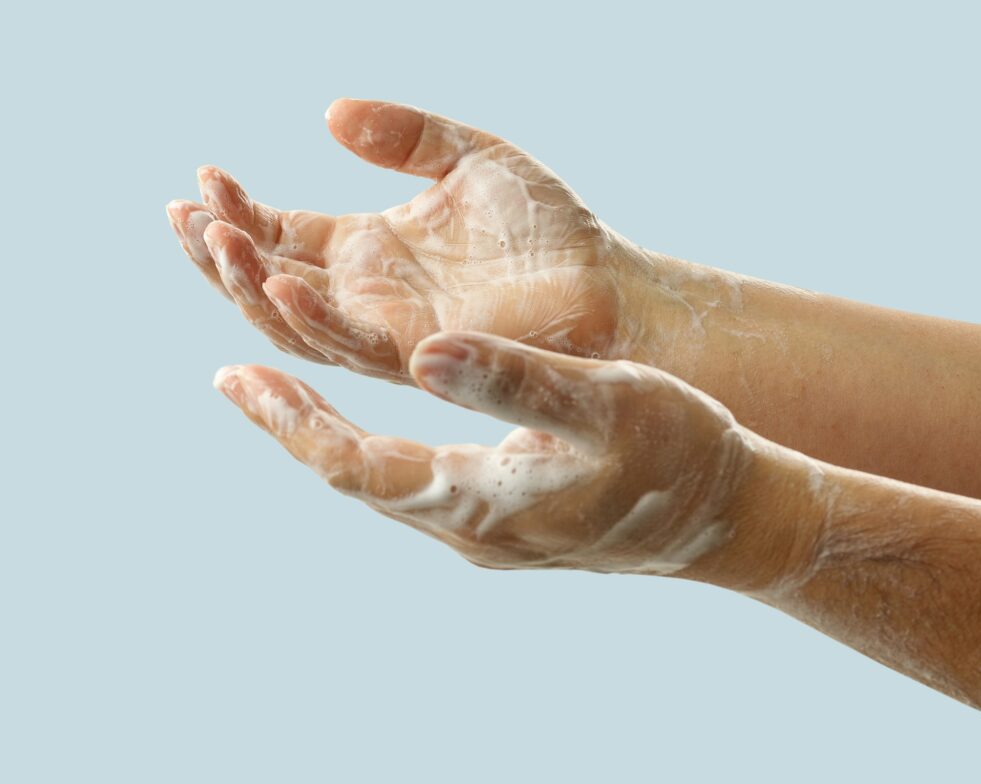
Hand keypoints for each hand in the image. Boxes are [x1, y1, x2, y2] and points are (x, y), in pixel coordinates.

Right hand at [167, 98, 656, 382]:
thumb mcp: (470, 156)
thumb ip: (405, 134)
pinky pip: (352, 345)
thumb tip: (330, 113)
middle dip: (218, 254)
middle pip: (269, 282)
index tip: (203, 177)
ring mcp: (389, 330)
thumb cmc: (548, 228)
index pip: (282, 234)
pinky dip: (312, 318)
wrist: (608, 287)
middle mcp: (367, 295)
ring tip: (213, 239)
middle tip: (179, 213)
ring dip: (249, 285)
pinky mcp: (421, 357)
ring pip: (295, 321)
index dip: (238, 212)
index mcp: (369, 249)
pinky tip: (283, 282)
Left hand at [213, 332, 755, 575]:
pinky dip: (373, 448)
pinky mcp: (503, 523)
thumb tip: (425, 353)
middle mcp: (466, 529)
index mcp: (478, 501)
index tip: (239, 375)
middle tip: (239, 377)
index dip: (291, 421)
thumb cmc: (674, 454)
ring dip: (328, 437)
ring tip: (283, 391)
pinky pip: (412, 485)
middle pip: (352, 479)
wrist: (723, 516)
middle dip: (293, 426)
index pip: (352, 465)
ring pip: (379, 485)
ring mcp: (484, 533)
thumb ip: (513, 381)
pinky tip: (367, 424)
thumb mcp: (602, 403)